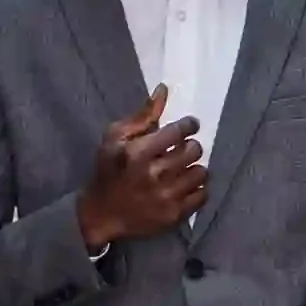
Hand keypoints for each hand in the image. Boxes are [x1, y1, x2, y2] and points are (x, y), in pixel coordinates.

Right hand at [78, 84, 207, 247]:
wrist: (102, 215)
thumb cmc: (108, 172)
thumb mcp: (115, 138)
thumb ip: (143, 115)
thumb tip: (164, 90)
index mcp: (138, 153)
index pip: (178, 131)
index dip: (188, 125)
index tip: (189, 126)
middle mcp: (155, 175)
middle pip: (193, 151)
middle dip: (190, 146)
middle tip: (182, 149)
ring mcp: (166, 197)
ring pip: (201, 173)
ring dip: (194, 167)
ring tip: (183, 169)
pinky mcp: (175, 215)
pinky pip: (202, 195)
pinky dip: (198, 188)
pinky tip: (185, 186)